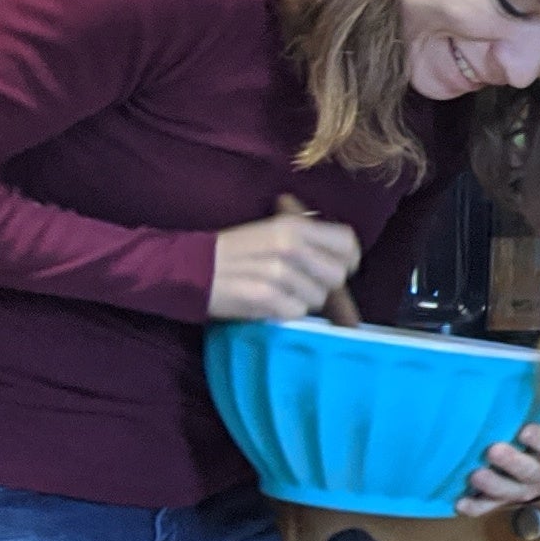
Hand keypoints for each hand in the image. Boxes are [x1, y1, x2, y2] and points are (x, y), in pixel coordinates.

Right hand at [210, 211, 362, 320]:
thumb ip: (309, 239)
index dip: (348, 258)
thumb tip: (347, 254)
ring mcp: (278, 273)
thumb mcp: (273, 230)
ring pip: (317, 298)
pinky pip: (296, 313)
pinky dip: (284, 313)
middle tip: (300, 284)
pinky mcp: (266, 297)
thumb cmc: (236, 251)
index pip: (347, 242)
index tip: (339, 267)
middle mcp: (290, 246)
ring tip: (277, 291)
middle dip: (323, 284)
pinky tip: (267, 303)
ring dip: (301, 300)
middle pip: (337, 275)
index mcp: (295, 226)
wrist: (191, 268)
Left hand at [460, 356, 539, 515]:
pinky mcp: (500, 501)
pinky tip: (460, 503)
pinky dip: (475, 507)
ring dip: (492, 485)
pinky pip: (488, 508)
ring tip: (474, 473)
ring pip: (508, 493)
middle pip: (529, 472)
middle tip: (493, 449)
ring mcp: (520, 490)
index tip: (525, 428)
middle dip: (512, 463)